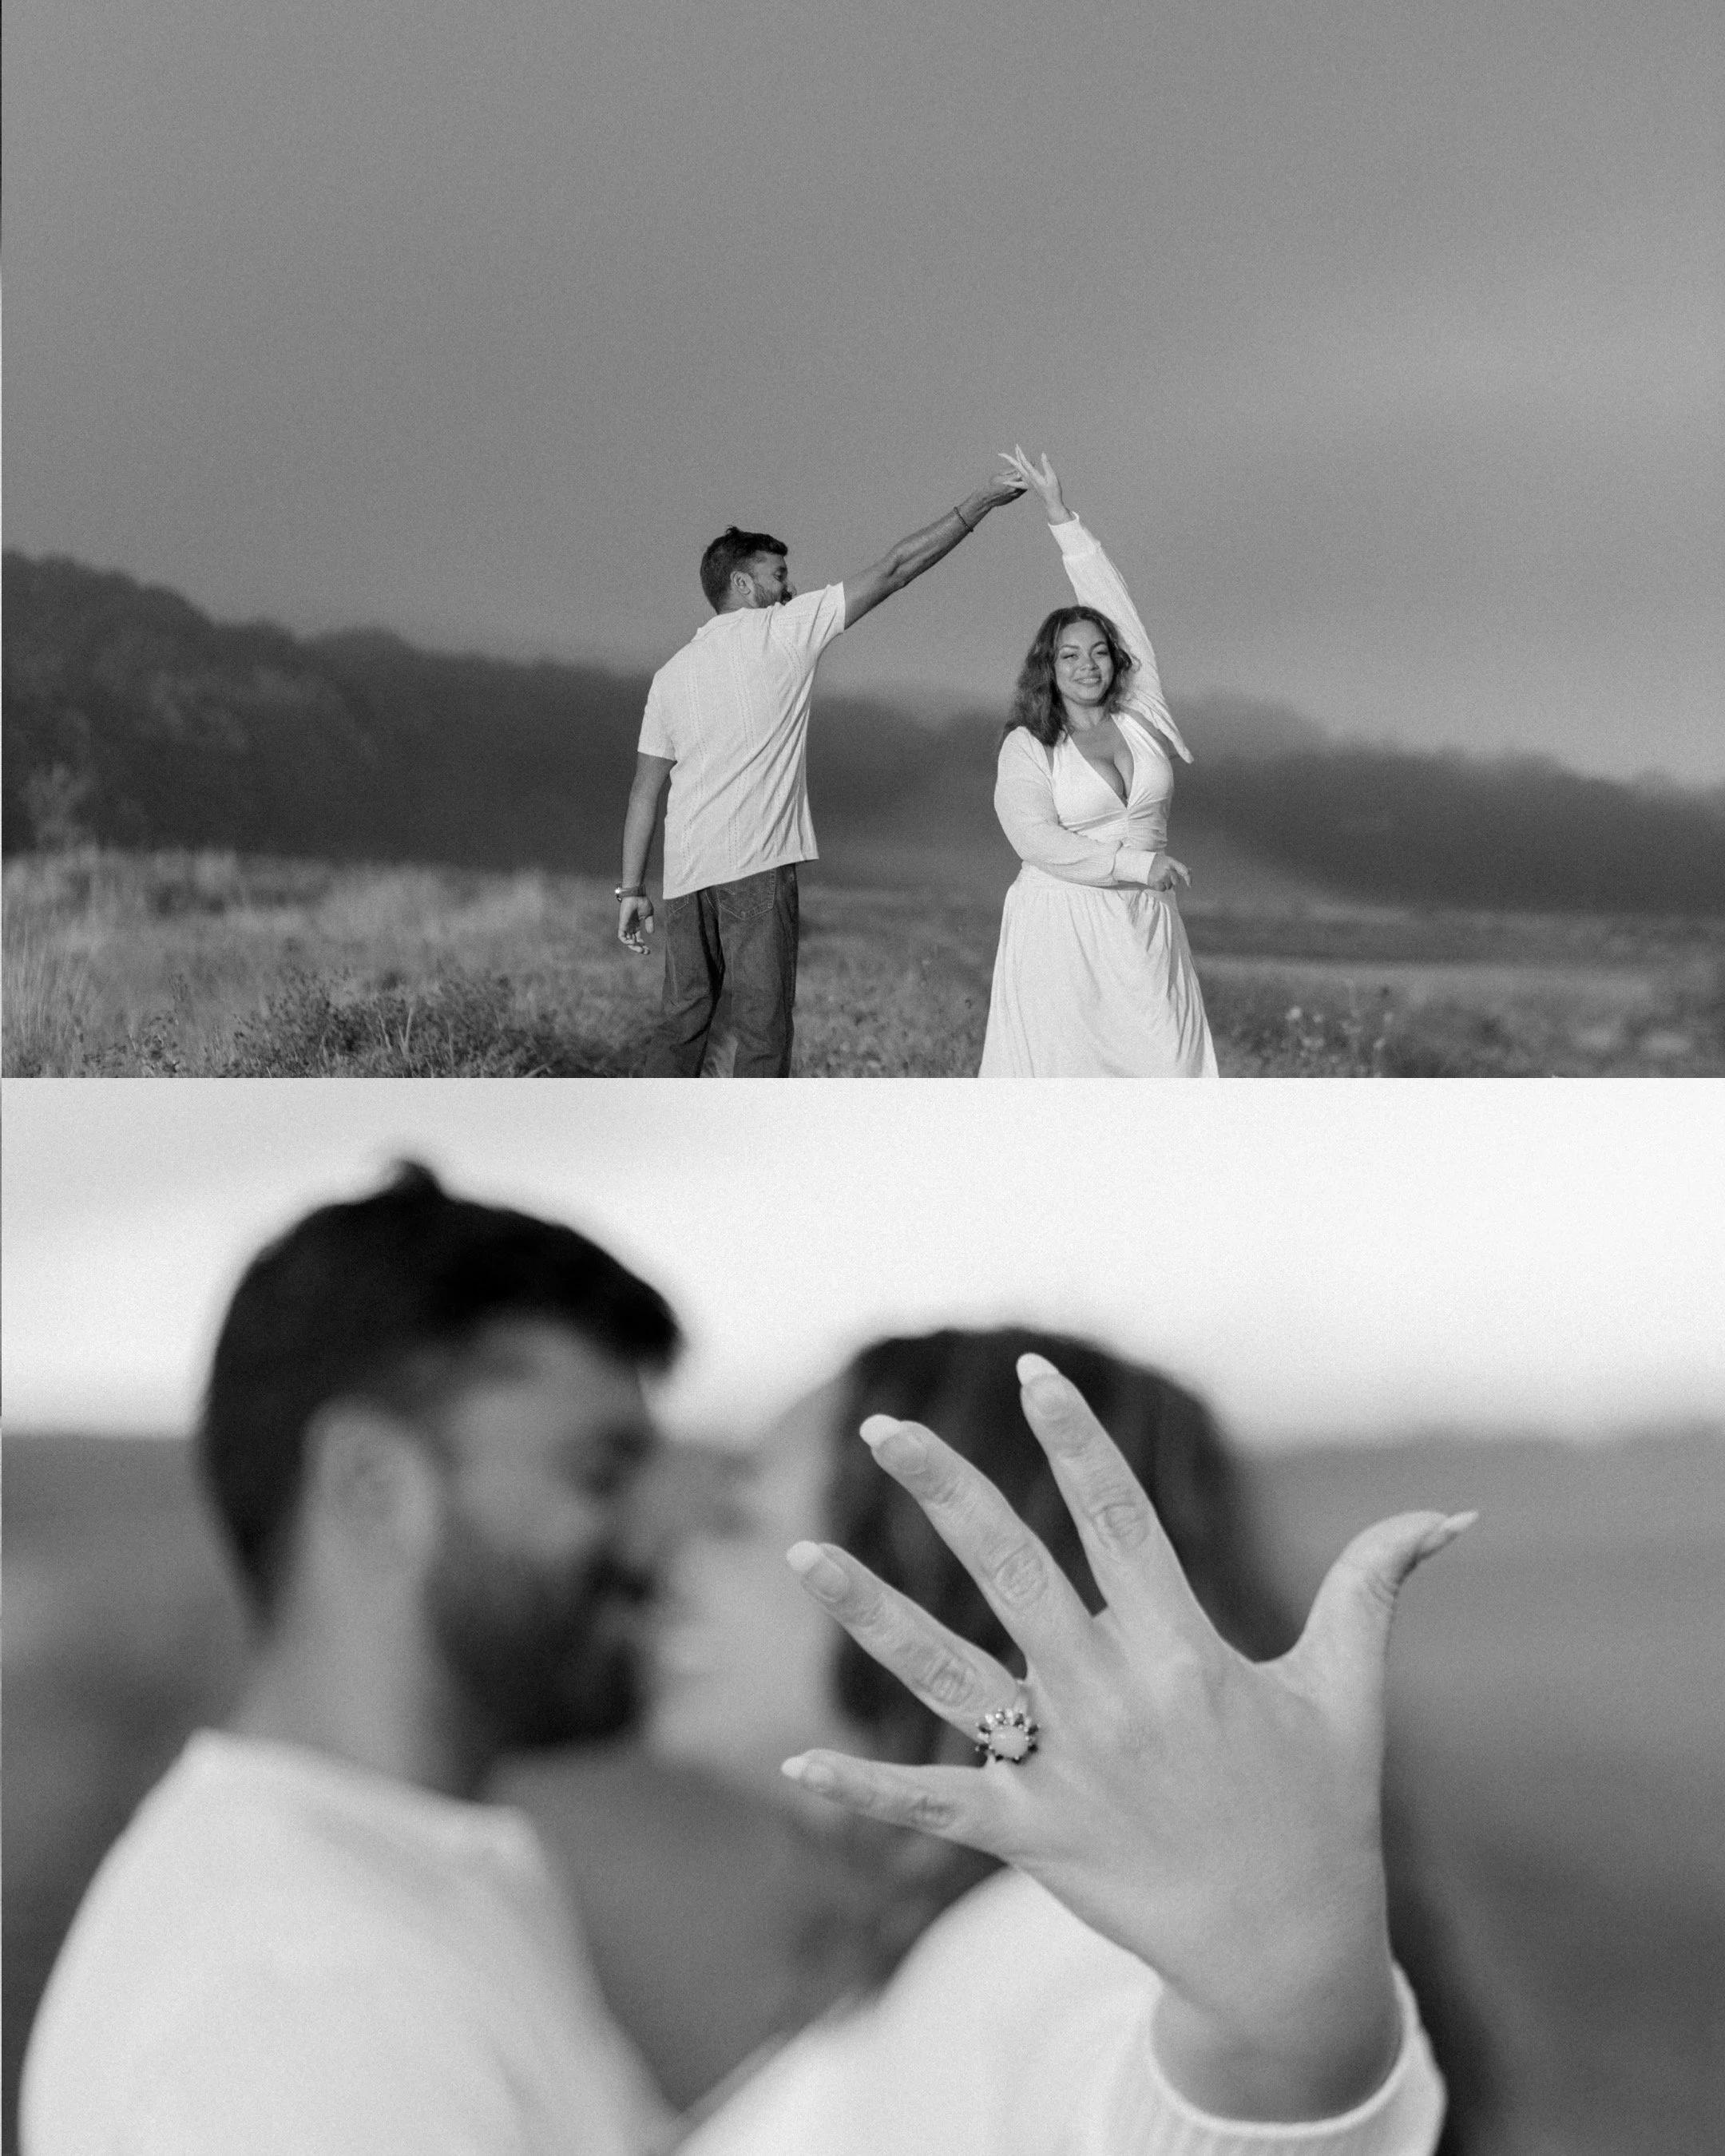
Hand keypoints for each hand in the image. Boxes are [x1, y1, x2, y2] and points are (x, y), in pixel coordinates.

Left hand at [618, 895, 653, 953]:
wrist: (636, 895)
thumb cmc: (642, 902)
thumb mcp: (648, 915)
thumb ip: (649, 924)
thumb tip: (651, 933)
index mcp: (636, 926)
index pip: (638, 939)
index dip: (643, 945)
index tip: (648, 951)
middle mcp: (630, 927)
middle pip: (632, 942)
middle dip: (638, 948)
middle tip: (645, 952)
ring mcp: (625, 926)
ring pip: (627, 941)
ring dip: (633, 946)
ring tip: (640, 949)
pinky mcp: (622, 924)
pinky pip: (621, 936)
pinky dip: (626, 941)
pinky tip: (634, 942)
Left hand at [781, 1356, 1473, 2121]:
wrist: (1291, 1957)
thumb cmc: (1322, 1810)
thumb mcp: (1349, 1690)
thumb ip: (1375, 1586)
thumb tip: (1451, 1515)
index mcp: (1185, 1648)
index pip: (1116, 1514)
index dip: (1074, 1437)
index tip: (1033, 1370)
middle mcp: (1113, 1696)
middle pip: (1010, 1568)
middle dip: (942, 1488)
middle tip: (880, 1424)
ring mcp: (1063, 1768)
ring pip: (945, 1674)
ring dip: (869, 1610)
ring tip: (799, 1550)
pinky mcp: (1029, 1837)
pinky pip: (933, 1807)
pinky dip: (863, 1793)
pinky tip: (795, 1768)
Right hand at [972, 465, 1028, 513]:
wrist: (988, 498)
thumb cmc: (992, 484)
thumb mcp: (999, 474)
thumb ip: (1009, 469)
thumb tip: (1017, 464)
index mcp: (1011, 479)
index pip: (1022, 471)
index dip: (1027, 466)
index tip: (1032, 462)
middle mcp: (1015, 487)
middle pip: (1026, 478)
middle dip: (1029, 473)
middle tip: (1032, 467)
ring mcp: (1016, 493)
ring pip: (1026, 485)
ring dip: (1028, 479)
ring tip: (1030, 474)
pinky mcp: (1015, 497)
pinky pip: (1023, 490)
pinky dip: (1025, 485)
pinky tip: (1025, 481)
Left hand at [1000, 445, 1068, 523]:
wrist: (1051, 504)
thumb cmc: (1053, 491)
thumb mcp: (1052, 477)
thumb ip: (1047, 465)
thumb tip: (1043, 454)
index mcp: (1033, 476)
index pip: (1024, 463)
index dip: (1020, 454)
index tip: (1017, 447)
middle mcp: (1028, 479)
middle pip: (1019, 465)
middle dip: (1017, 455)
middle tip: (1015, 446)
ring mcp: (1028, 483)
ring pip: (1019, 471)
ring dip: (1016, 462)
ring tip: (1014, 455)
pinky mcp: (1029, 486)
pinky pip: (1018, 482)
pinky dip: (1012, 480)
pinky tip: (1007, 480)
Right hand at [1146, 853, 1190, 892]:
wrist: (1142, 863)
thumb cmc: (1158, 862)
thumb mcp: (1169, 861)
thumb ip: (1179, 866)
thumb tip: (1190, 871)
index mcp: (1172, 862)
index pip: (1184, 871)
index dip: (1188, 878)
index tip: (1189, 884)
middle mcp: (1168, 869)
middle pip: (1176, 881)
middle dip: (1172, 880)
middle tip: (1165, 875)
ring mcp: (1162, 876)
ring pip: (1169, 886)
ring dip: (1165, 883)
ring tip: (1159, 877)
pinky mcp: (1157, 882)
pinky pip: (1163, 889)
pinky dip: (1160, 887)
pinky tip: (1156, 881)